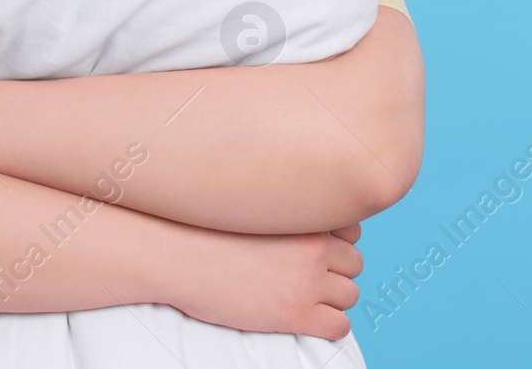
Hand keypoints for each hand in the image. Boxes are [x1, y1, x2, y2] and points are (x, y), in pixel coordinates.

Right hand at [165, 222, 365, 340]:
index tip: (314, 249)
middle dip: (335, 271)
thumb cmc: (204, 229)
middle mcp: (313, 246)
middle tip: (305, 277)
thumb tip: (298, 218)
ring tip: (301, 298)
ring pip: (350, 294)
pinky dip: (328, 325)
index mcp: (304, 216)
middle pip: (354, 263)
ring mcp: (307, 281)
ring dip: (332, 298)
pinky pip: (339, 325)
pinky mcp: (296, 314)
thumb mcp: (252, 206)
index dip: (335, 242)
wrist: (177, 256)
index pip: (352, 229)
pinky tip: (304, 319)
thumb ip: (283, 210)